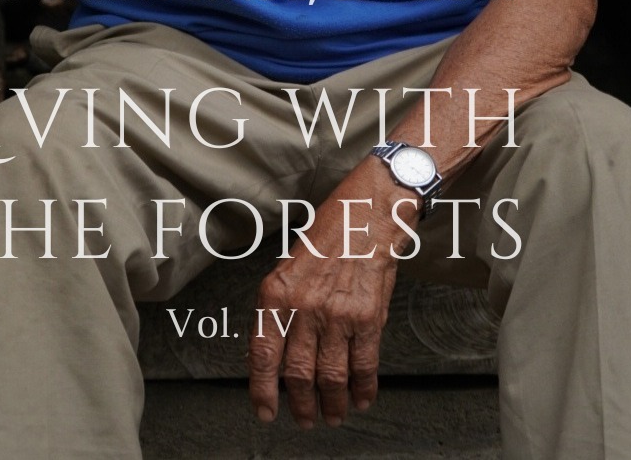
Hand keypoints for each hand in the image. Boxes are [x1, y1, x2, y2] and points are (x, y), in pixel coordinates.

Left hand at [247, 175, 403, 428]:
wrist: (367, 213)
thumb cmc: (328, 234)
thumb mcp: (288, 265)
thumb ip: (280, 307)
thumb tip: (274, 352)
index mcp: (276, 293)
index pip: (263, 355)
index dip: (263, 390)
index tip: (266, 411)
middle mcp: (303, 306)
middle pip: (298, 374)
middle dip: (301, 405)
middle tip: (305, 418)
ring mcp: (337, 314)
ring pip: (330, 377)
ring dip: (332, 404)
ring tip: (333, 414)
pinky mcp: (367, 318)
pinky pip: (364, 366)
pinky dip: (363, 388)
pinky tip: (361, 397)